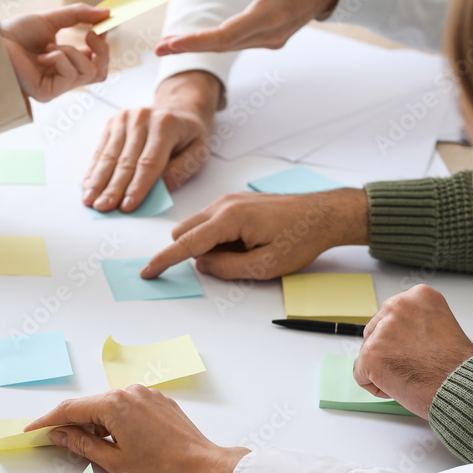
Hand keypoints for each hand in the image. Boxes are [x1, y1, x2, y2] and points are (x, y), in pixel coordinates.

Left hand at [0, 4, 109, 102]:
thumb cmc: (17, 32)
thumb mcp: (52, 19)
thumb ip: (79, 15)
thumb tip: (107, 13)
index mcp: (67, 63)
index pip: (98, 64)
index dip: (104, 47)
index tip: (100, 27)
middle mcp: (64, 79)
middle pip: (100, 73)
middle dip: (102, 51)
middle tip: (91, 33)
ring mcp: (56, 88)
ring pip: (87, 72)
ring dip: (71, 51)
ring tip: (50, 45)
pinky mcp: (48, 94)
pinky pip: (70, 74)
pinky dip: (60, 58)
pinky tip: (43, 55)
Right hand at [26, 385, 247, 472]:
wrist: (201, 465)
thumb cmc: (161, 467)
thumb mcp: (113, 460)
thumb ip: (81, 444)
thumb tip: (59, 434)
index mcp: (114, 404)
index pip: (70, 409)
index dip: (48, 420)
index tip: (32, 429)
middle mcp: (129, 391)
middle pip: (89, 404)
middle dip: (73, 422)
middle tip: (58, 440)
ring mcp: (145, 393)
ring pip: (109, 405)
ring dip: (97, 422)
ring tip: (95, 447)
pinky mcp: (158, 399)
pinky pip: (128, 406)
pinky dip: (116, 419)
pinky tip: (118, 439)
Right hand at [83, 71, 220, 211]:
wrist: (179, 108)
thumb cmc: (189, 135)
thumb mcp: (198, 153)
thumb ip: (180, 172)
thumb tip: (158, 191)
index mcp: (166, 125)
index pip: (149, 162)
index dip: (137, 186)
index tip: (127, 206)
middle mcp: (142, 118)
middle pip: (125, 160)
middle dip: (113, 188)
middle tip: (103, 207)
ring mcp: (125, 119)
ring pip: (109, 156)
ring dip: (98, 181)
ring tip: (89, 200)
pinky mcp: (113, 123)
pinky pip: (101, 150)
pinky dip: (94, 169)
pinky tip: (88, 185)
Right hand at [141, 188, 368, 279]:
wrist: (324, 215)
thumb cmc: (300, 238)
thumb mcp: (264, 266)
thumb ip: (227, 268)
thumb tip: (203, 265)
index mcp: (229, 219)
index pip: (185, 243)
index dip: (164, 260)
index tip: (147, 271)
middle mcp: (224, 204)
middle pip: (185, 232)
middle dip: (194, 253)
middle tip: (230, 264)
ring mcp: (229, 201)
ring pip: (198, 228)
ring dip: (209, 246)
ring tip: (247, 252)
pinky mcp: (236, 202)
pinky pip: (212, 223)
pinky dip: (220, 238)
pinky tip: (248, 243)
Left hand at [155, 0, 344, 54]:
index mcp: (271, 15)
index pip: (225, 35)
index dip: (196, 41)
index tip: (171, 44)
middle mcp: (272, 34)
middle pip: (223, 45)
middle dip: (190, 46)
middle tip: (159, 47)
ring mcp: (273, 40)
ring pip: (230, 46)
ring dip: (201, 46)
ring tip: (172, 44)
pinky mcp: (272, 40)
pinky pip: (239, 43)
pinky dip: (217, 42)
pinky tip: (197, 40)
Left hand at [353, 285, 472, 417]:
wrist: (463, 388)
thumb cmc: (457, 366)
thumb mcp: (440, 326)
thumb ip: (416, 324)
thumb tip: (399, 334)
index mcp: (418, 296)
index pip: (391, 317)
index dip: (403, 340)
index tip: (419, 349)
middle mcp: (398, 306)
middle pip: (375, 332)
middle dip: (389, 352)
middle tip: (414, 364)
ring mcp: (382, 330)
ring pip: (368, 354)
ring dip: (385, 369)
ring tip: (412, 373)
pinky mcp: (370, 354)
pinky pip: (361, 375)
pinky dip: (378, 387)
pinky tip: (402, 384)